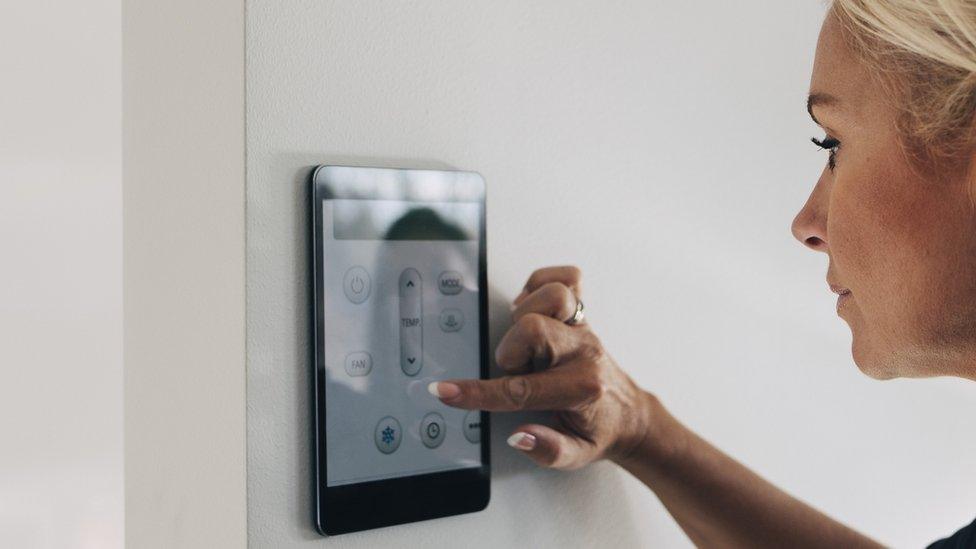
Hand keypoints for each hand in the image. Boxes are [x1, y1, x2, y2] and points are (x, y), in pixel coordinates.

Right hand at [429, 266, 654, 469]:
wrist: (628, 414)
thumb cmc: (598, 430)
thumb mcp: (577, 455)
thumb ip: (548, 450)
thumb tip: (519, 435)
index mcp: (581, 389)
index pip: (520, 390)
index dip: (477, 393)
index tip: (448, 392)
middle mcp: (584, 353)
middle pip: (533, 329)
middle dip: (510, 351)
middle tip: (514, 370)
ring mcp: (584, 329)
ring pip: (553, 296)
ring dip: (526, 314)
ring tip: (523, 339)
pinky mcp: (582, 314)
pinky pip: (568, 279)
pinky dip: (543, 285)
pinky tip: (532, 308)